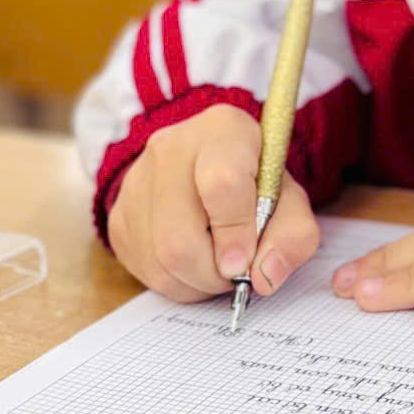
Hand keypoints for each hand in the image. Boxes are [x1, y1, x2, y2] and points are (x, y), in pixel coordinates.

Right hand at [106, 105, 318, 304]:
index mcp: (223, 131)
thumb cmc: (255, 184)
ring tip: (218, 265)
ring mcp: (136, 181)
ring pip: (160, 260)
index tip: (245, 264)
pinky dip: (177, 282)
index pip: (222, 185)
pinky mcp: (119, 214)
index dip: (236, 234)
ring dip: (197, 282)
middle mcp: (170, 148)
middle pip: (180, 238)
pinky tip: (195, 263)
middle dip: (214, 273)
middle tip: (236, 272)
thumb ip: (293, 236)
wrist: (210, 166)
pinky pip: (144, 269)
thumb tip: (265, 277)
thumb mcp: (290, 201)